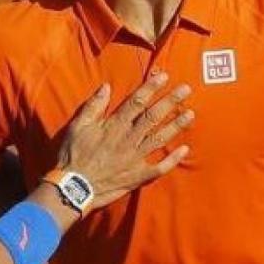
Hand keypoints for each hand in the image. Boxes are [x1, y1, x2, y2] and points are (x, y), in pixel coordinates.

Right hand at [57, 72, 192, 209]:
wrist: (74, 186)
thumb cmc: (73, 155)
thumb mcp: (78, 126)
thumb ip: (94, 106)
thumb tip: (106, 86)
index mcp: (114, 125)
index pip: (136, 102)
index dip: (151, 88)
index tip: (165, 77)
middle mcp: (128, 139)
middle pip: (153, 117)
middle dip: (170, 101)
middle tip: (186, 90)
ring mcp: (135, 158)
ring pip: (160, 139)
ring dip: (176, 126)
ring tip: (191, 114)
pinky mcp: (137, 175)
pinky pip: (159, 168)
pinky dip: (173, 160)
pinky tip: (185, 150)